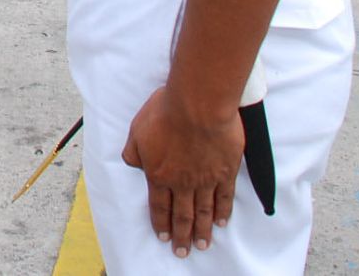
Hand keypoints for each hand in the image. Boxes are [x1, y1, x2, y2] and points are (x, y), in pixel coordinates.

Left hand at [122, 86, 242, 258]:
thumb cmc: (165, 112)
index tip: (164, 238)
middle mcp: (182, 182)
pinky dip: (223, 212)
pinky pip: (224, 198)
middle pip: (182, 215)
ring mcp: (206, 179)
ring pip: (204, 211)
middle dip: (181, 236)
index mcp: (159, 174)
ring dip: (202, 230)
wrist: (198, 105)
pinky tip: (221, 222)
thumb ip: (133, 152)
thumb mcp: (137, 130)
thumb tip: (132, 165)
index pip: (159, 206)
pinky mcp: (226, 172)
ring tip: (202, 245)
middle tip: (183, 252)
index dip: (161, 223)